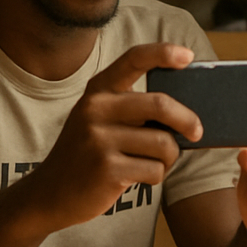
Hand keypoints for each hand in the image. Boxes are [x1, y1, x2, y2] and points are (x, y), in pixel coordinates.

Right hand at [25, 43, 200, 231]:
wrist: (49, 193)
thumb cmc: (89, 155)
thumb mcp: (100, 121)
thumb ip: (133, 109)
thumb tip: (187, 113)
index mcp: (97, 92)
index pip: (133, 60)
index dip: (163, 53)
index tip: (187, 55)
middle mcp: (95, 109)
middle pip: (160, 105)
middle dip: (187, 121)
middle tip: (197, 133)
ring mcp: (98, 139)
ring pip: (163, 143)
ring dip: (168, 158)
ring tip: (150, 163)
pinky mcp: (107, 168)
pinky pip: (155, 169)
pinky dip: (155, 176)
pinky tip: (135, 178)